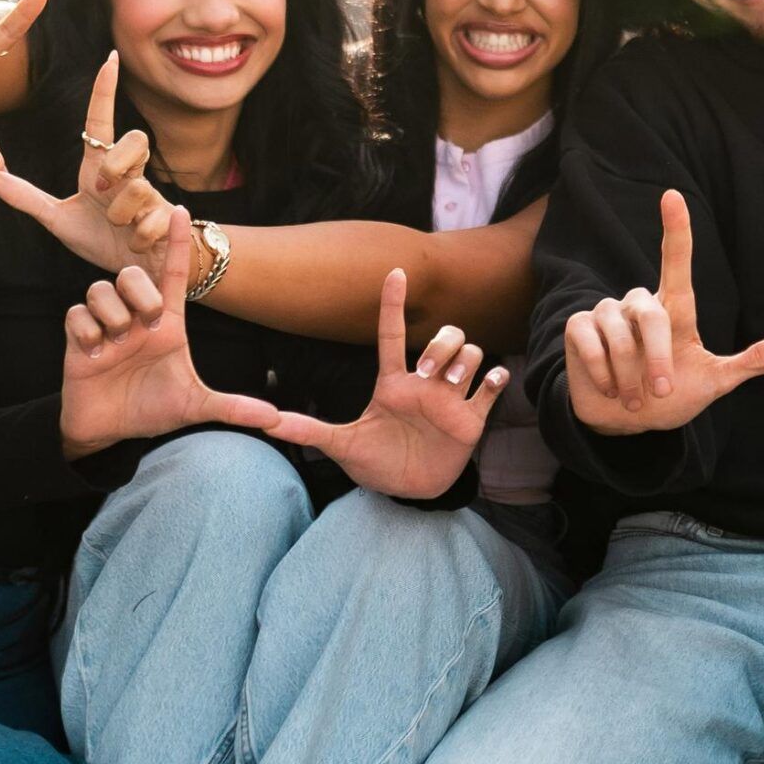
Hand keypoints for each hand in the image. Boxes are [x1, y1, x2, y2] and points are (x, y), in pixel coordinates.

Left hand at [0, 55, 174, 278]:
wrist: (137, 273)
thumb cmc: (101, 241)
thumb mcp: (57, 220)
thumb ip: (24, 198)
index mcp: (100, 168)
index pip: (101, 121)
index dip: (105, 90)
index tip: (108, 58)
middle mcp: (129, 174)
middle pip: (134, 139)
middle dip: (115, 165)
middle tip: (101, 192)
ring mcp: (152, 194)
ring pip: (139, 184)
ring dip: (121, 214)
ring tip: (119, 228)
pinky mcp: (169, 217)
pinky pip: (151, 219)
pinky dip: (137, 237)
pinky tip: (135, 243)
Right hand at [59, 209, 277, 460]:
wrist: (110, 431)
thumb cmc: (152, 410)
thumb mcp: (196, 407)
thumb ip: (234, 408)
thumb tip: (274, 418)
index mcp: (167, 324)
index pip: (172, 274)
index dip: (176, 243)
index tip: (182, 210)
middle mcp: (136, 318)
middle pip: (131, 274)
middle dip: (139, 293)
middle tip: (145, 326)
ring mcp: (106, 325)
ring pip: (100, 289)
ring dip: (112, 315)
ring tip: (116, 345)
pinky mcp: (77, 337)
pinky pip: (76, 313)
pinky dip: (87, 332)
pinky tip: (94, 353)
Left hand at [264, 270, 508, 496]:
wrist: (408, 491)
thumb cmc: (376, 463)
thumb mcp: (341, 446)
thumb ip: (308, 431)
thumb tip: (267, 422)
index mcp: (394, 384)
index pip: (392, 335)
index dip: (393, 304)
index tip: (395, 272)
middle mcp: (425, 384)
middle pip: (445, 338)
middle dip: (442, 345)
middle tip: (429, 372)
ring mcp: (451, 399)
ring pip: (471, 353)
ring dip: (467, 359)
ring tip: (454, 382)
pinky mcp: (472, 418)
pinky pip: (492, 386)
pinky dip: (496, 378)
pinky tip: (491, 381)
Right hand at [564, 189, 763, 434]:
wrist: (625, 421)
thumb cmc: (671, 395)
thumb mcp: (715, 381)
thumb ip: (753, 362)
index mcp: (673, 309)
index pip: (676, 262)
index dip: (676, 230)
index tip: (673, 196)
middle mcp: (639, 302)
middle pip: (652, 316)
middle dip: (657, 359)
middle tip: (661, 392)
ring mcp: (606, 311)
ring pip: (619, 337)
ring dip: (630, 377)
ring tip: (632, 396)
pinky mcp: (578, 327)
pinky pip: (590, 345)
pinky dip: (603, 375)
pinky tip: (608, 387)